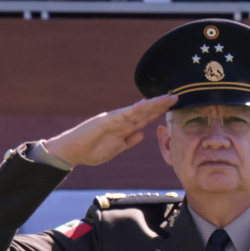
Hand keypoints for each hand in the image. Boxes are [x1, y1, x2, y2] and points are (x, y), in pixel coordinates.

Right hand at [41, 93, 176, 166]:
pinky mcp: (104, 121)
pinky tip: (145, 104)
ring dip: (152, 104)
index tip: (174, 108)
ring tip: (166, 98)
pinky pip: (122, 114)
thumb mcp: (116, 148)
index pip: (146, 118)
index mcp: (124, 128)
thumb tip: (142, 134)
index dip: (159, 113)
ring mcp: (113, 120)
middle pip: (144, 112)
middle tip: (177, 97)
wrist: (72, 152)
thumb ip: (129, 141)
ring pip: (136, 111)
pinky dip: (134, 109)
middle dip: (161, 105)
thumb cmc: (92, 150)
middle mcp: (121, 121)